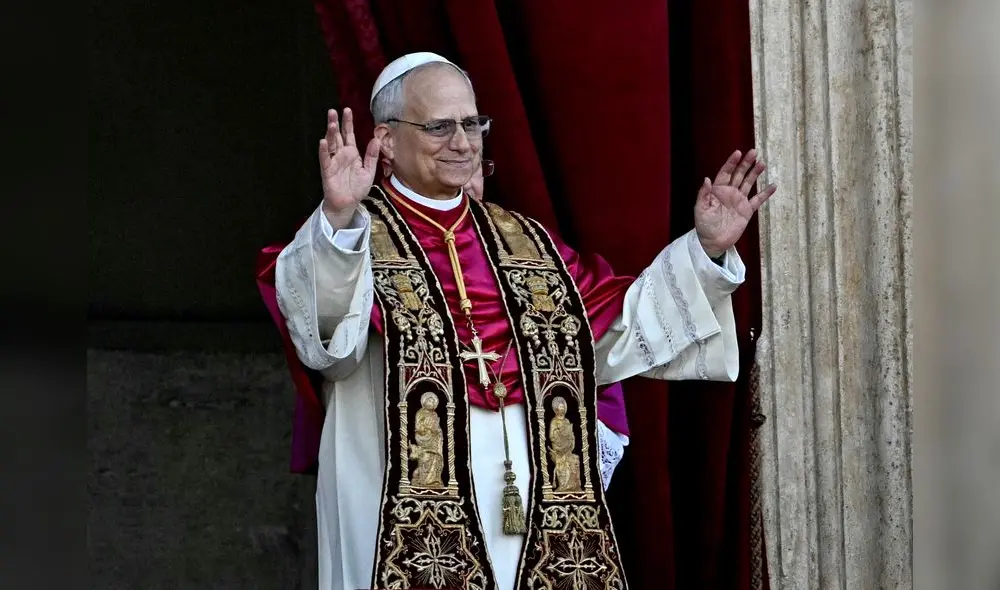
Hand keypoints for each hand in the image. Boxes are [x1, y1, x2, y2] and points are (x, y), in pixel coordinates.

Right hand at [318, 108, 380, 229]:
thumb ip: (372, 156)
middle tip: (333, 111)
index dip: (348, 122)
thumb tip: (377, 139)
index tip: (347, 110)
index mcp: (352, 153)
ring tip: (330, 122)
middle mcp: (341, 154)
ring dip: (329, 133)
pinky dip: (324, 150)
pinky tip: (323, 141)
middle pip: (337, 135)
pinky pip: (325, 159)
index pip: (349, 134)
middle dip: (335, 123)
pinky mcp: (327, 170)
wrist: (348, 203)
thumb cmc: (357, 188)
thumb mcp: (369, 171)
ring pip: (330, 144)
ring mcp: (333, 161)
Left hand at [694, 149, 776, 256]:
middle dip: (746, 163)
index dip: (731, 163)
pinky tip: (773, 186)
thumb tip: (707, 179)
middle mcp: (729, 192)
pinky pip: (757, 200)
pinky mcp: (746, 210)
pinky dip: (765, 193)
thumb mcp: (700, 209)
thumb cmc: (704, 225)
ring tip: (762, 164)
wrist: (713, 242)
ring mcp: (739, 200)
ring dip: (755, 173)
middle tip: (753, 152)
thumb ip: (704, 194)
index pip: (725, 172)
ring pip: (749, 183)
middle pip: (739, 174)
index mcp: (717, 190)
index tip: (738, 153)